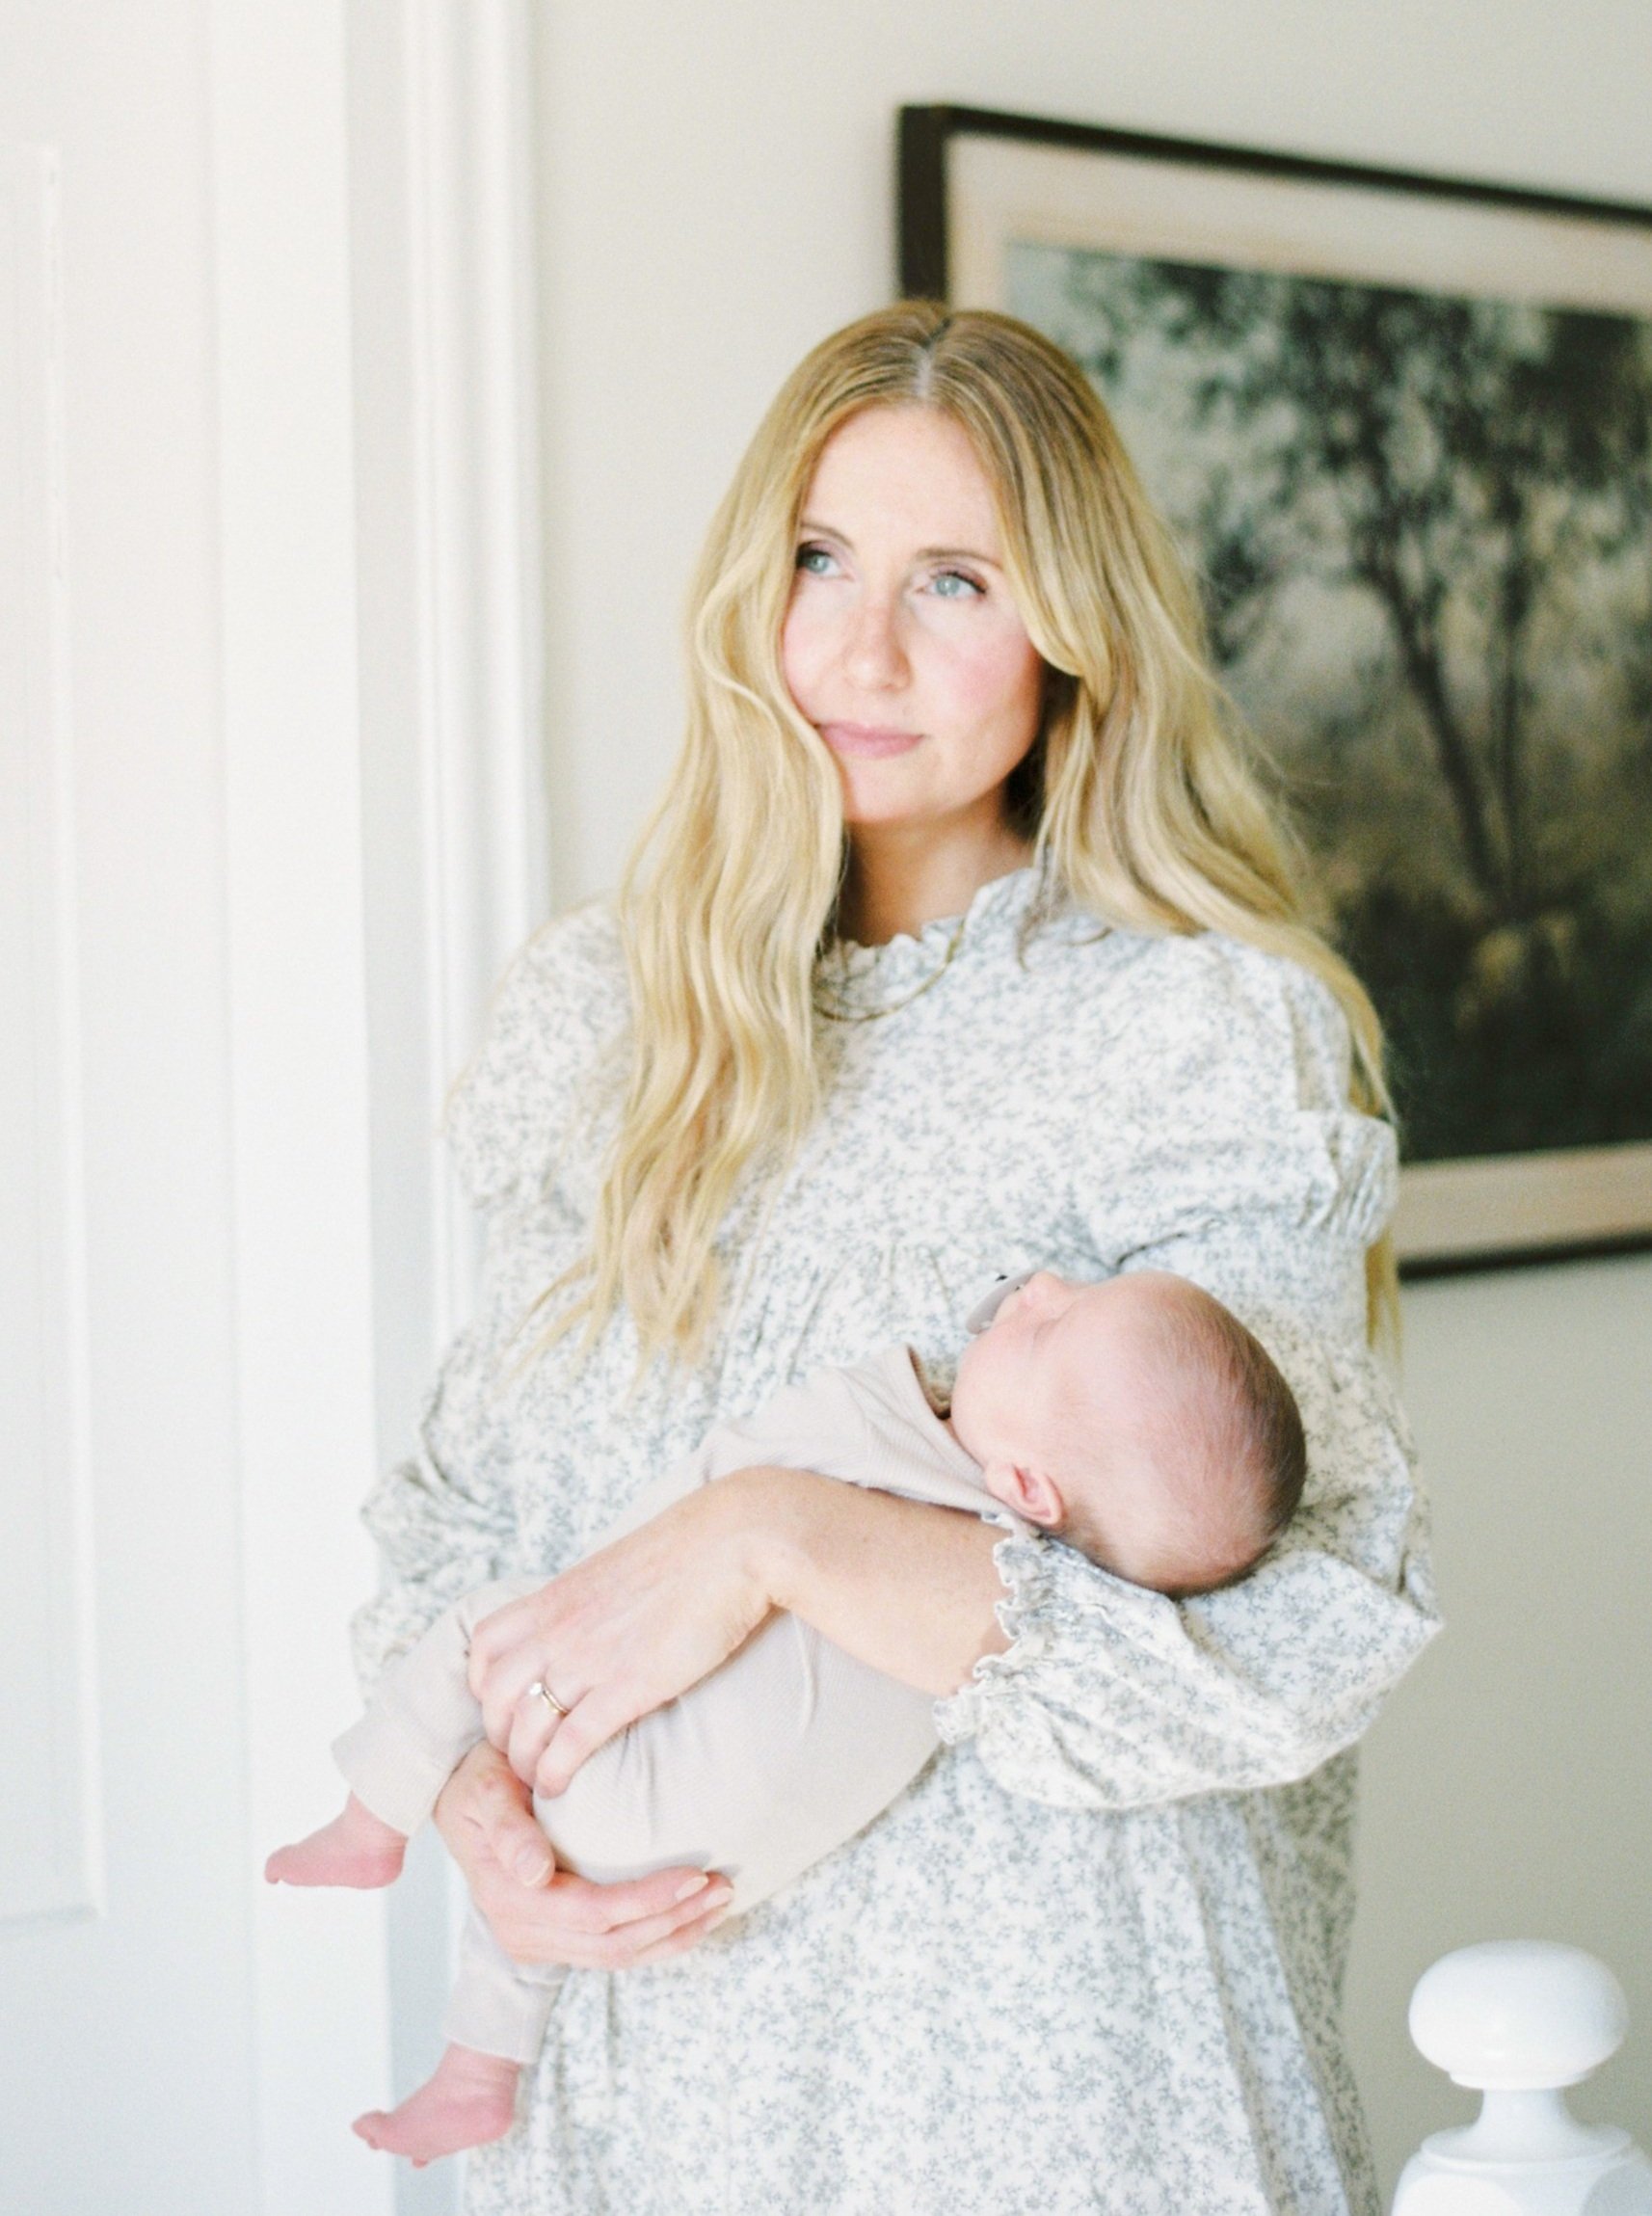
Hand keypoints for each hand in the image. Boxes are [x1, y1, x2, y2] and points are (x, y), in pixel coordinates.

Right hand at [432, 1742, 731, 1969]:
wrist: (459, 1796)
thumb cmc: (477, 1780)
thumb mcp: (484, 1790)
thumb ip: (508, 1829)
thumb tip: (535, 1874)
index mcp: (510, 1898)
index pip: (594, 1914)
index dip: (648, 1901)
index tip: (696, 1875)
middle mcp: (522, 1933)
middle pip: (614, 1943)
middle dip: (674, 1919)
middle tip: (724, 1887)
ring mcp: (537, 1942)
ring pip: (618, 1957)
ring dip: (674, 1934)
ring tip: (719, 1903)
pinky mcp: (553, 1940)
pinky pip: (611, 1952)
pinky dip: (656, 1939)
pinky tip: (689, 1918)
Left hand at [467, 1473, 774, 1795]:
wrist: (733, 1543)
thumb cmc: (690, 1550)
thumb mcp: (618, 1568)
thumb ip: (593, 1599)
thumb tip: (595, 1621)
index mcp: (557, 1596)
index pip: (484, 1644)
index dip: (483, 1682)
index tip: (503, 1702)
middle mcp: (559, 1629)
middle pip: (494, 1695)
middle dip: (498, 1732)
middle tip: (520, 1749)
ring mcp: (589, 1660)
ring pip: (524, 1727)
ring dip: (523, 1762)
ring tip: (538, 1778)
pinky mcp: (627, 1687)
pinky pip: (569, 1744)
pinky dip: (554, 1773)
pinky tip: (558, 1787)